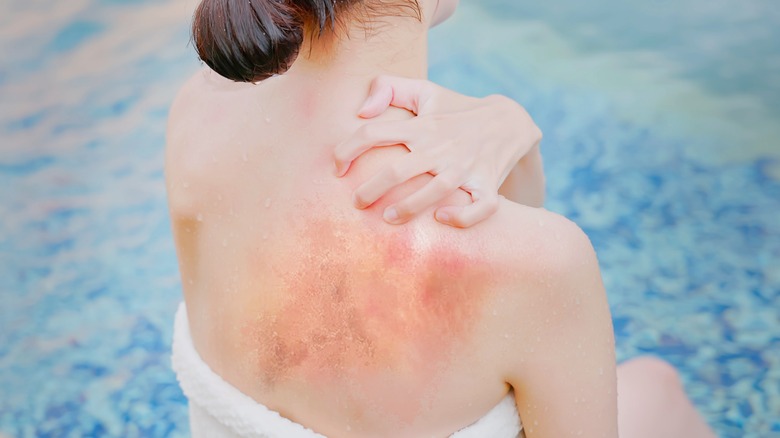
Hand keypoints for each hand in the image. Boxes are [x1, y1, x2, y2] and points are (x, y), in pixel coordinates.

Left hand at [334, 75, 542, 227]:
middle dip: (371, 189)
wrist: (508, 122)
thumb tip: (361, 111)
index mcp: (422, 126)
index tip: (336, 169)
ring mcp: (466, 168)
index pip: (375, 133)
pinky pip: (480, 208)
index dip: (347, 150)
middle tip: (356, 203)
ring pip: (435, 191)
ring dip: (408, 208)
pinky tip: (442, 219)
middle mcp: (441, 147)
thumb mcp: (425, 91)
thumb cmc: (455, 112)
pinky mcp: (488, 186)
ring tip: (388, 218)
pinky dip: (462, 217)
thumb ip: (388, 87)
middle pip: (399, 170)